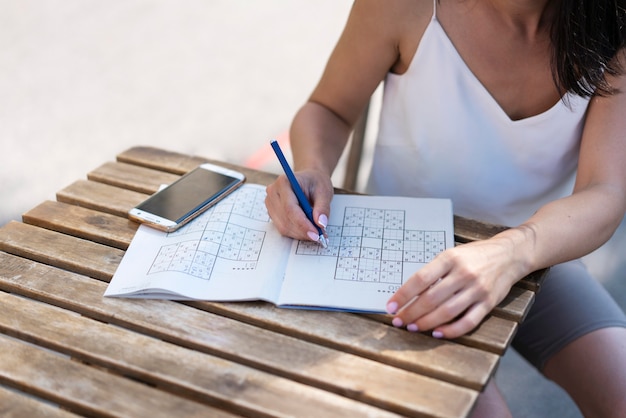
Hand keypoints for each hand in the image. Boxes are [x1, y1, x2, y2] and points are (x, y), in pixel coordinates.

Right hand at [265, 169, 333, 240]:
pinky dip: (296, 232)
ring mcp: (271, 203)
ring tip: (315, 233)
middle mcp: (273, 192)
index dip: (302, 224)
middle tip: (319, 236)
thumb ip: (323, 207)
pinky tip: (307, 230)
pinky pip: (283, 227)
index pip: (290, 208)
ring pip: (283, 226)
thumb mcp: (324, 192)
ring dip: (300, 234)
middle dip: (303, 231)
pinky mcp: (273, 212)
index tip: (315, 234)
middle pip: (285, 219)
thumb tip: (321, 223)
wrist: (309, 179)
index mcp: (284, 182)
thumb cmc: (315, 182)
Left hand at [386, 235, 526, 338]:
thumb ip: (434, 272)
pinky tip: (438, 333)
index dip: (403, 295)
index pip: (420, 279)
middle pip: (431, 298)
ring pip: (447, 312)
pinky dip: (451, 330)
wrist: (509, 255)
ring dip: (426, 323)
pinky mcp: (489, 303)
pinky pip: (468, 322)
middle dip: (411, 313)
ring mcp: (477, 289)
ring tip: (413, 327)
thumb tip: (409, 293)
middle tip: (399, 321)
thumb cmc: (474, 256)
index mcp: (449, 259)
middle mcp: (463, 274)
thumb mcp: (451, 255)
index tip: (391, 306)